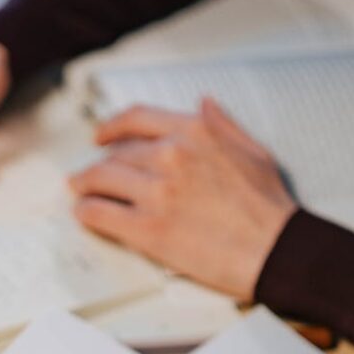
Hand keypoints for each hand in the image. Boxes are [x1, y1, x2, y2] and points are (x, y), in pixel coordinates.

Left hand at [70, 99, 296, 301]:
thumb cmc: (269, 208)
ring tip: (78, 191)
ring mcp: (156, 192)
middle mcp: (170, 156)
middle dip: (99, 164)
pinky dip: (86, 212)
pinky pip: (101, 213)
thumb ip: (222, 125)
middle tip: (89, 174)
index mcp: (194, 133)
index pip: (137, 119)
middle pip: (116, 153)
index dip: (111, 127)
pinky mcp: (147, 228)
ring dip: (84, 185)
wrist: (275, 251)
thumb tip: (204, 103)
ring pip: (101, 179)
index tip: (101, 137)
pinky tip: (83, 214)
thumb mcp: (252, 151)